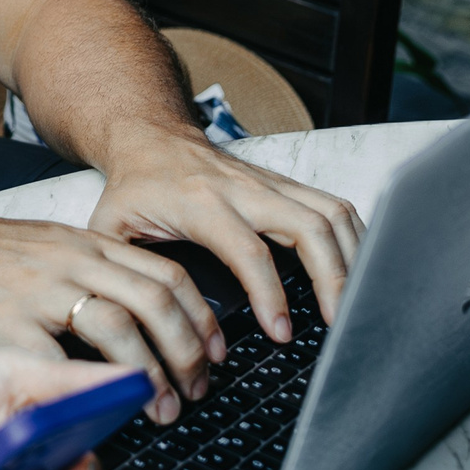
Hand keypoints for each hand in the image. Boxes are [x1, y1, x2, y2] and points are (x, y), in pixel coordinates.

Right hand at [0, 206, 226, 415]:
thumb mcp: (48, 250)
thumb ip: (92, 274)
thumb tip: (144, 319)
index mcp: (88, 244)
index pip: (168, 275)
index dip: (202, 318)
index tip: (216, 353)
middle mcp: (72, 262)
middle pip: (155, 301)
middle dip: (188, 352)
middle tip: (197, 389)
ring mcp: (40, 291)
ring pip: (119, 327)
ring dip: (150, 374)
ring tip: (160, 408)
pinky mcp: (6, 324)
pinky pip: (60, 360)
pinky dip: (87, 387)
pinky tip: (100, 410)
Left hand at [89, 139, 363, 341]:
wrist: (148, 136)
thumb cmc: (132, 187)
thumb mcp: (110, 228)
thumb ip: (122, 273)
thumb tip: (139, 325)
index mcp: (201, 203)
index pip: (249, 250)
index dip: (269, 294)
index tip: (280, 333)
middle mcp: (244, 189)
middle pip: (309, 227)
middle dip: (333, 278)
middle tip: (339, 324)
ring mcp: (270, 183)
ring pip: (332, 212)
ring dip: (352, 257)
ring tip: (356, 303)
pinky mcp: (285, 184)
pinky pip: (334, 206)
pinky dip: (355, 238)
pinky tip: (359, 270)